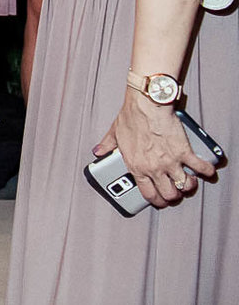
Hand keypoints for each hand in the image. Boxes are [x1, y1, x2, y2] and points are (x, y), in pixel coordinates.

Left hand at [95, 91, 216, 207]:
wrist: (147, 104)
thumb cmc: (131, 116)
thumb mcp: (114, 133)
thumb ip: (107, 145)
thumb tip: (97, 151)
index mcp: (136, 166)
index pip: (148, 194)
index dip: (156, 200)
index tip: (160, 200)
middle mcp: (154, 168)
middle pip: (169, 194)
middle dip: (174, 195)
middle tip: (176, 191)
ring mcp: (170, 161)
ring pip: (184, 186)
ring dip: (189, 186)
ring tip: (189, 181)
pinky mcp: (184, 152)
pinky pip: (200, 168)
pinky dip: (206, 171)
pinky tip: (206, 171)